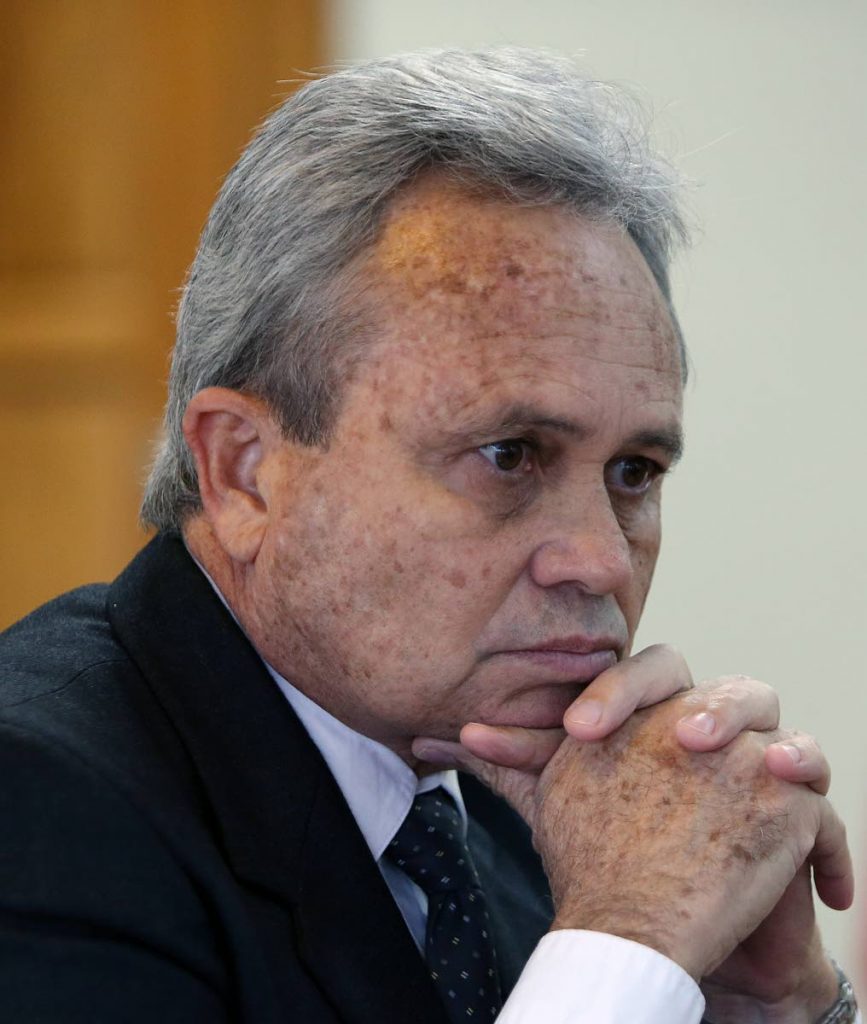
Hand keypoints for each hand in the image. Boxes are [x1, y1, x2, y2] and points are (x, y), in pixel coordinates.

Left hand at [413, 648, 853, 1017]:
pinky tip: (795, 813)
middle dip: (683, 699)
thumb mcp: (558, 804)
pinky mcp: (796, 812)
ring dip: (745, 725)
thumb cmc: (619, 848)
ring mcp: (754, 761)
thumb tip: (431, 737)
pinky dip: (815, 809)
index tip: (574, 730)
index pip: (637, 674)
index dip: (610, 691)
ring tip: (721, 750)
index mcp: (652, 713)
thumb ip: (510, 764)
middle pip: (705, 679)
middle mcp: (704, 724)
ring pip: (768, 712)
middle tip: (663, 732)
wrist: (669, 923)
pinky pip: (820, 803)